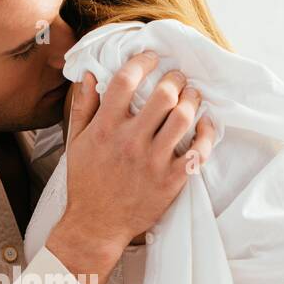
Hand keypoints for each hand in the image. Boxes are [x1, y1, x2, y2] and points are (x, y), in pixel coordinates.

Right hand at [46, 51, 215, 283]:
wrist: (96, 225)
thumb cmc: (86, 183)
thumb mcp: (77, 143)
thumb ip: (84, 107)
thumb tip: (89, 75)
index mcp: (106, 128)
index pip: (126, 81)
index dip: (142, 62)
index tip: (150, 58)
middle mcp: (131, 141)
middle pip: (163, 94)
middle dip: (175, 78)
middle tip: (178, 77)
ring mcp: (153, 161)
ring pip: (183, 118)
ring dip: (192, 100)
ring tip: (192, 95)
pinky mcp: (170, 181)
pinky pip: (198, 151)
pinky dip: (206, 134)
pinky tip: (205, 125)